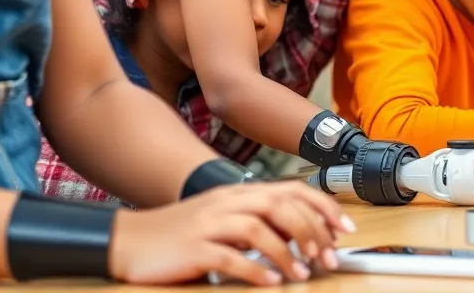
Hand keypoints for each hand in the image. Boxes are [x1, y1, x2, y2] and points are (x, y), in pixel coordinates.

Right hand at [109, 181, 353, 285]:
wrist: (130, 240)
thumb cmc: (180, 235)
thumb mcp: (222, 220)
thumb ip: (257, 222)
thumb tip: (299, 235)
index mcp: (238, 193)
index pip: (290, 190)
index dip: (322, 207)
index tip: (343, 229)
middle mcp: (226, 202)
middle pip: (279, 205)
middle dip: (311, 230)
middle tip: (328, 257)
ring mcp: (208, 223)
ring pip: (257, 228)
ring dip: (286, 252)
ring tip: (302, 273)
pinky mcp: (193, 249)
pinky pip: (229, 257)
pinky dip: (254, 270)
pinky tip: (269, 283)